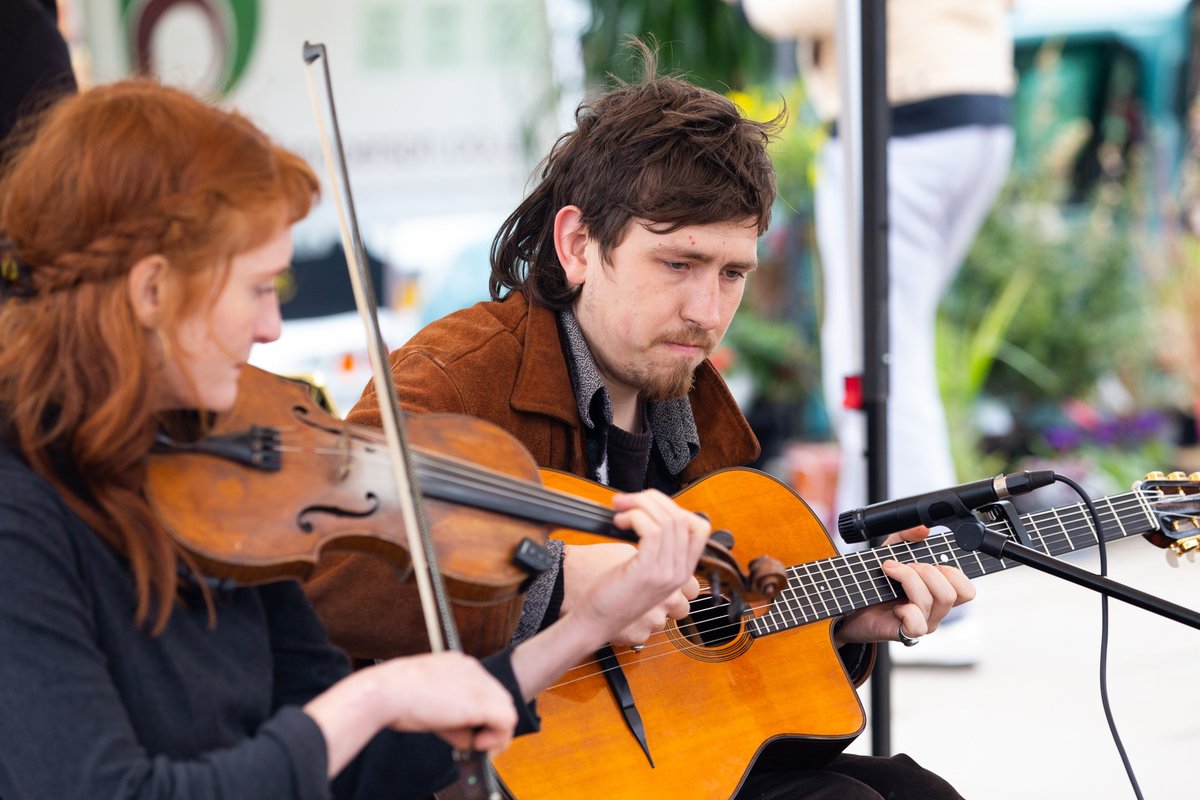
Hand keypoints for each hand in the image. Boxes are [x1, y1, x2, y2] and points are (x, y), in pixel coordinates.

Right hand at [304, 650, 517, 776]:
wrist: (386, 691)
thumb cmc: (395, 697)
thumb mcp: (427, 704)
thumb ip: (450, 718)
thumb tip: (466, 739)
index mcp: (456, 664)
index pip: (481, 688)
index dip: (480, 712)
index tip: (472, 729)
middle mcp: (471, 668)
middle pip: (497, 697)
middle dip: (490, 723)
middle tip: (479, 743)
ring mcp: (478, 682)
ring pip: (505, 709)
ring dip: (495, 733)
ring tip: (477, 746)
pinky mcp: (481, 701)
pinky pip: (506, 720)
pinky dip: (497, 738)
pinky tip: (477, 745)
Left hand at [563, 490, 708, 645]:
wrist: (596, 621)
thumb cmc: (615, 593)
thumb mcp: (645, 569)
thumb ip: (656, 547)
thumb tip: (650, 510)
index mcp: (682, 570)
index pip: (700, 527)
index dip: (674, 508)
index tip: (649, 506)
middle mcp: (679, 572)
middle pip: (680, 517)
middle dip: (651, 499)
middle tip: (626, 501)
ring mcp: (666, 573)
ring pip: (667, 520)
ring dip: (640, 505)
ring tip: (620, 511)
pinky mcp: (647, 572)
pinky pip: (651, 530)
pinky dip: (635, 516)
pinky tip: (619, 521)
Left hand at [832, 526, 975, 646]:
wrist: (851, 602)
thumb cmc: (876, 581)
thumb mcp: (891, 551)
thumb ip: (906, 537)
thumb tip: (923, 529)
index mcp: (938, 592)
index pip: (966, 590)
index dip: (954, 573)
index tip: (930, 561)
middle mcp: (935, 610)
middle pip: (950, 594)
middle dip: (926, 572)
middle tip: (902, 566)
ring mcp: (923, 623)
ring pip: (932, 602)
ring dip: (908, 580)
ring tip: (889, 573)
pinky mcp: (906, 634)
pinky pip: (918, 624)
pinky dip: (906, 610)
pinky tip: (893, 606)